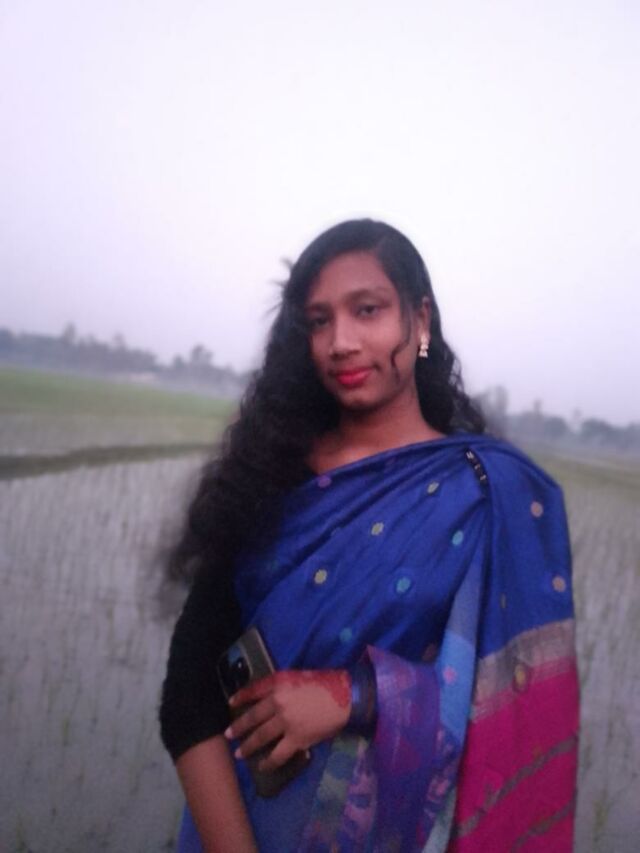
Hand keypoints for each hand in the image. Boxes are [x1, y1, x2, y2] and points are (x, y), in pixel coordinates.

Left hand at [224, 670, 350, 770]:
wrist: (345, 697)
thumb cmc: (325, 683)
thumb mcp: (298, 676)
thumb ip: (281, 686)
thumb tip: (268, 698)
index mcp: (279, 684)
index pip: (253, 690)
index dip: (240, 697)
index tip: (231, 703)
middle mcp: (278, 702)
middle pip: (253, 717)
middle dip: (238, 727)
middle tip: (228, 735)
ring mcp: (286, 722)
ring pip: (261, 737)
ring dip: (248, 746)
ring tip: (240, 753)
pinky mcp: (296, 739)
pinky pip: (278, 754)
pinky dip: (268, 762)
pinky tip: (263, 765)